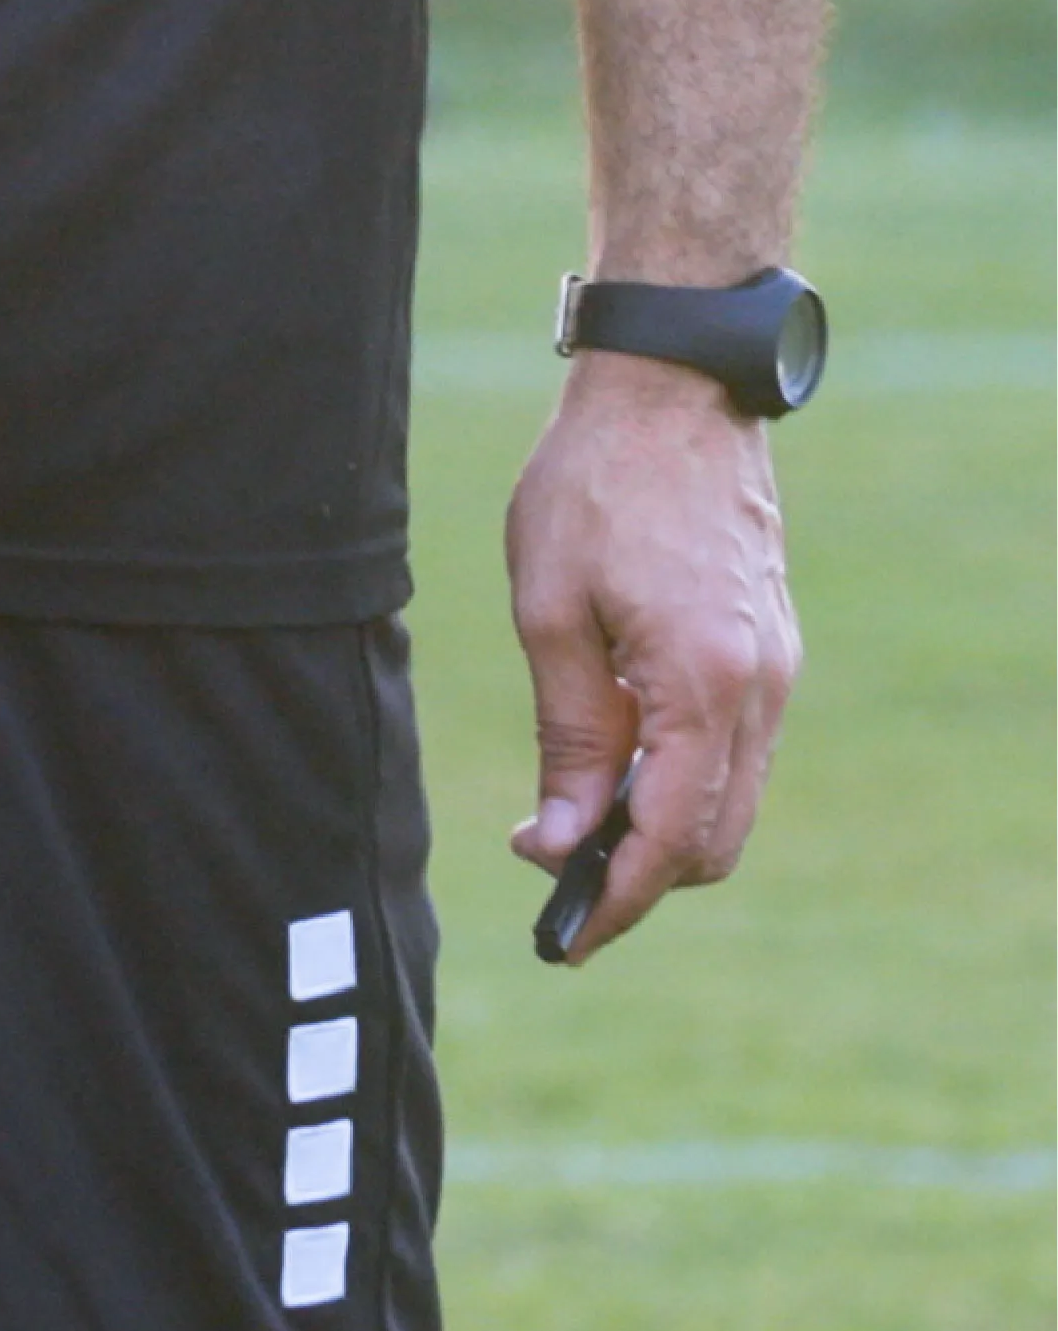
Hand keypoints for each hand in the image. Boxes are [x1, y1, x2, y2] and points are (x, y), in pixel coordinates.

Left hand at [503, 353, 801, 962]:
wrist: (674, 393)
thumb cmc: (593, 486)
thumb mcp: (550, 608)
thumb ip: (568, 734)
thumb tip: (559, 839)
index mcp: (704, 684)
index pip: (670, 839)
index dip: (615, 898)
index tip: (562, 936)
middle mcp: (762, 691)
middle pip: (713, 839)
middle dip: (638, 874)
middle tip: (550, 871)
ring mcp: (780, 672)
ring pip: (731, 801)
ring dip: (661, 828)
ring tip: (572, 820)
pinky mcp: (775, 650)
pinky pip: (738, 750)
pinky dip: (685, 778)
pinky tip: (619, 758)